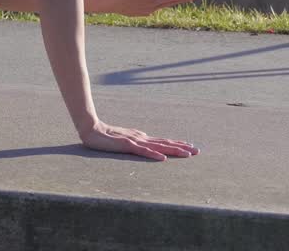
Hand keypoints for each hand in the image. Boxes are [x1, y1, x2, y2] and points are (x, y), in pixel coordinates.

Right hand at [80, 120, 199, 160]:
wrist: (91, 129)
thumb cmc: (106, 136)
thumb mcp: (125, 140)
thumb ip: (137, 142)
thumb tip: (149, 145)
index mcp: (142, 138)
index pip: (163, 141)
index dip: (177, 144)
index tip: (191, 147)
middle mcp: (142, 138)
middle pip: (165, 143)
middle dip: (182, 147)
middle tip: (197, 151)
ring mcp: (135, 141)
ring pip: (158, 147)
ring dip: (173, 150)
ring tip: (187, 154)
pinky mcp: (126, 145)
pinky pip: (142, 151)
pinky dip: (153, 155)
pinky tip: (163, 158)